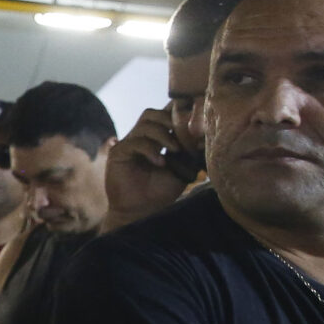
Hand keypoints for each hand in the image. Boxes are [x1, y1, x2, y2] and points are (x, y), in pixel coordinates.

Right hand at [103, 111, 200, 231]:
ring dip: (163, 134)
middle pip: (152, 113)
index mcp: (155, 139)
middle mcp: (140, 138)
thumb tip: (205, 134)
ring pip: (145, 124)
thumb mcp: (182, 168)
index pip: (164, 115)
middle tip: (184, 135)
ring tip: (174, 150)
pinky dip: (150, 150)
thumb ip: (190, 151)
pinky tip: (159, 163)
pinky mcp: (118, 154)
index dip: (177, 113)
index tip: (193, 119)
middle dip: (170, 120)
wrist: (142, 211)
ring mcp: (128, 144)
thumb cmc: (161, 191)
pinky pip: (135, 142)